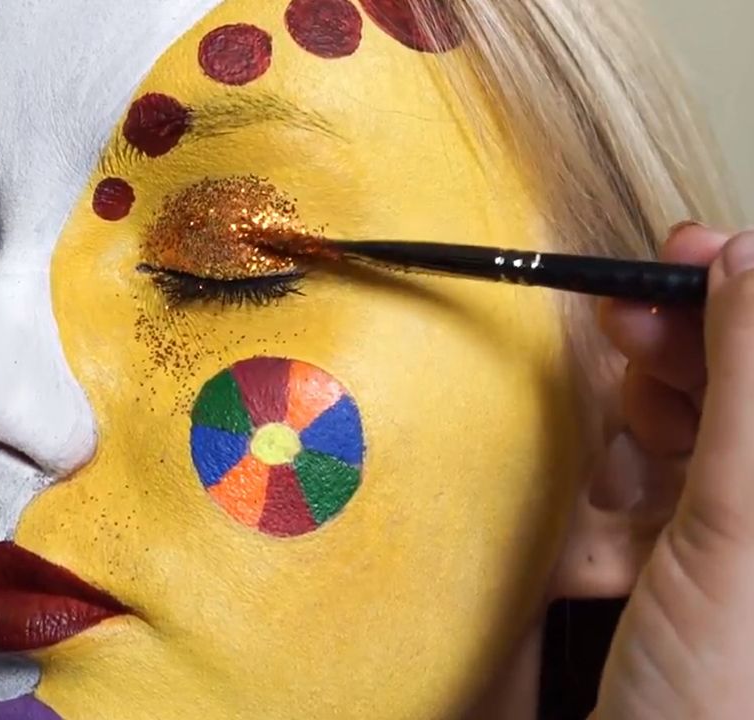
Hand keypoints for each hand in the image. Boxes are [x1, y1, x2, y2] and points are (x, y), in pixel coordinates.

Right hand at [595, 226, 753, 718]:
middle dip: (699, 333)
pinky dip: (617, 451)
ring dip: (654, 387)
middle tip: (640, 297)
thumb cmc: (717, 700)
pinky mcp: (652, 560)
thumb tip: (751, 257)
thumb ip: (753, 388)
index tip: (696, 253)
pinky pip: (636, 477)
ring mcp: (716, 538)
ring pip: (690, 423)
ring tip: (623, 365)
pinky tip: (611, 451)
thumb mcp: (744, 528)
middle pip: (743, 388)